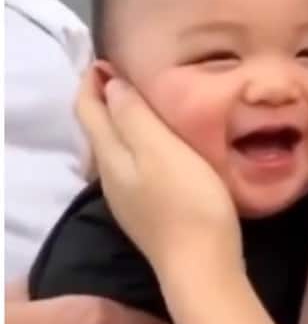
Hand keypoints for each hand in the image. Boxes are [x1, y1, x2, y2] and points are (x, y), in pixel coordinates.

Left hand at [74, 66, 239, 276]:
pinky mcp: (150, 210)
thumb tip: (111, 85)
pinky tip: (164, 145)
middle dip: (107, 99)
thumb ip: (135, 117)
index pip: (88, 110)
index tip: (107, 57)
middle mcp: (112, 175)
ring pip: (117, 148)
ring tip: (150, 102)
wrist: (203, 266)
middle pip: (99, 129)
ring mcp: (129, 197)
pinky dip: (140, 144)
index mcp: (112, 155)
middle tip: (129, 73)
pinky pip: (135, 166)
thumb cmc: (188, 202)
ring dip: (125, 121)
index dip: (92, 82)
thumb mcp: (163, 151)